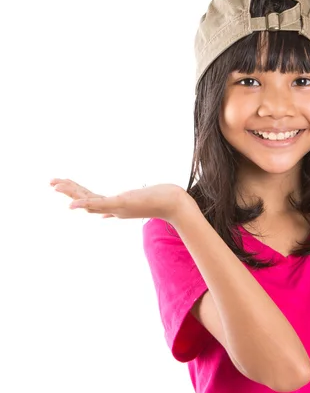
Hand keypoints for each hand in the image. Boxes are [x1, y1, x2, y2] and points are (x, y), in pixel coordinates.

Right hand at [49, 178, 188, 222]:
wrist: (176, 204)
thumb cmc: (162, 199)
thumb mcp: (143, 198)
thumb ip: (131, 201)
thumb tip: (123, 204)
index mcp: (118, 206)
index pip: (93, 200)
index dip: (78, 195)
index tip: (63, 189)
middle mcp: (115, 209)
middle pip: (87, 201)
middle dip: (69, 191)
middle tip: (51, 182)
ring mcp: (117, 208)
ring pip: (89, 202)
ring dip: (71, 194)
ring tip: (55, 185)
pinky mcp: (122, 205)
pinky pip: (100, 205)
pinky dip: (86, 204)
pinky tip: (73, 205)